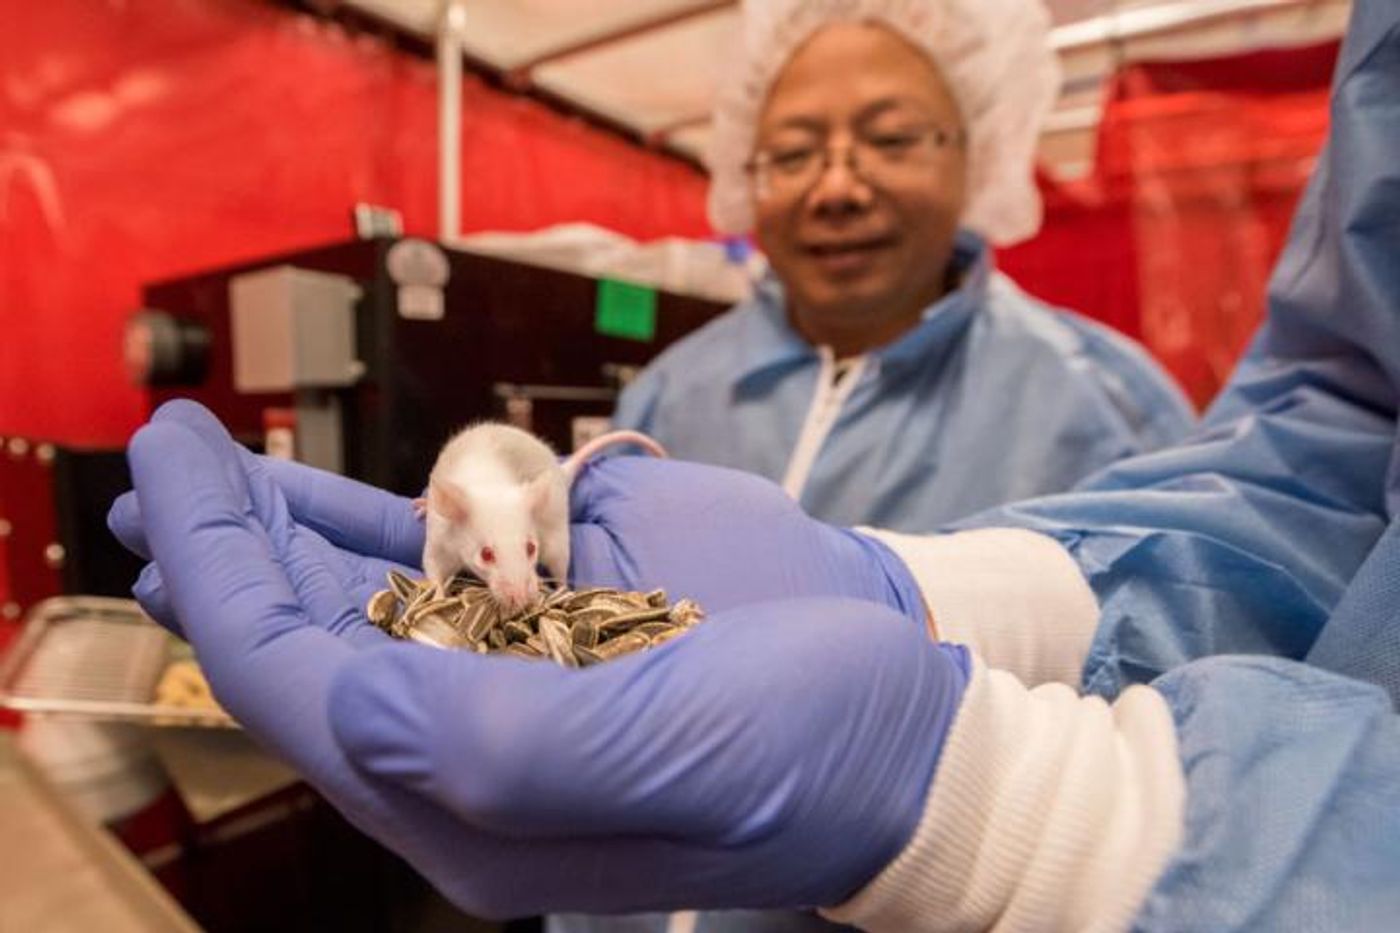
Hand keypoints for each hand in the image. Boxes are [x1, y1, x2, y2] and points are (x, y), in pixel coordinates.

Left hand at [112, 403, 968, 916]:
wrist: (914, 736)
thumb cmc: (814, 751)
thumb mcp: (665, 757)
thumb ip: (495, 746)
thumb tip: (345, 699)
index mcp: (486, 803)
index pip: (306, 688)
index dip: (222, 580)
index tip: (166, 478)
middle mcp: (479, 752)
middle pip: (311, 648)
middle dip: (224, 553)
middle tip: (162, 460)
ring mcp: (516, 689)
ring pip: (361, 612)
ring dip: (274, 542)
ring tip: (198, 475)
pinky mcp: (558, 636)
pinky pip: (435, 584)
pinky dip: (364, 536)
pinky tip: (309, 499)